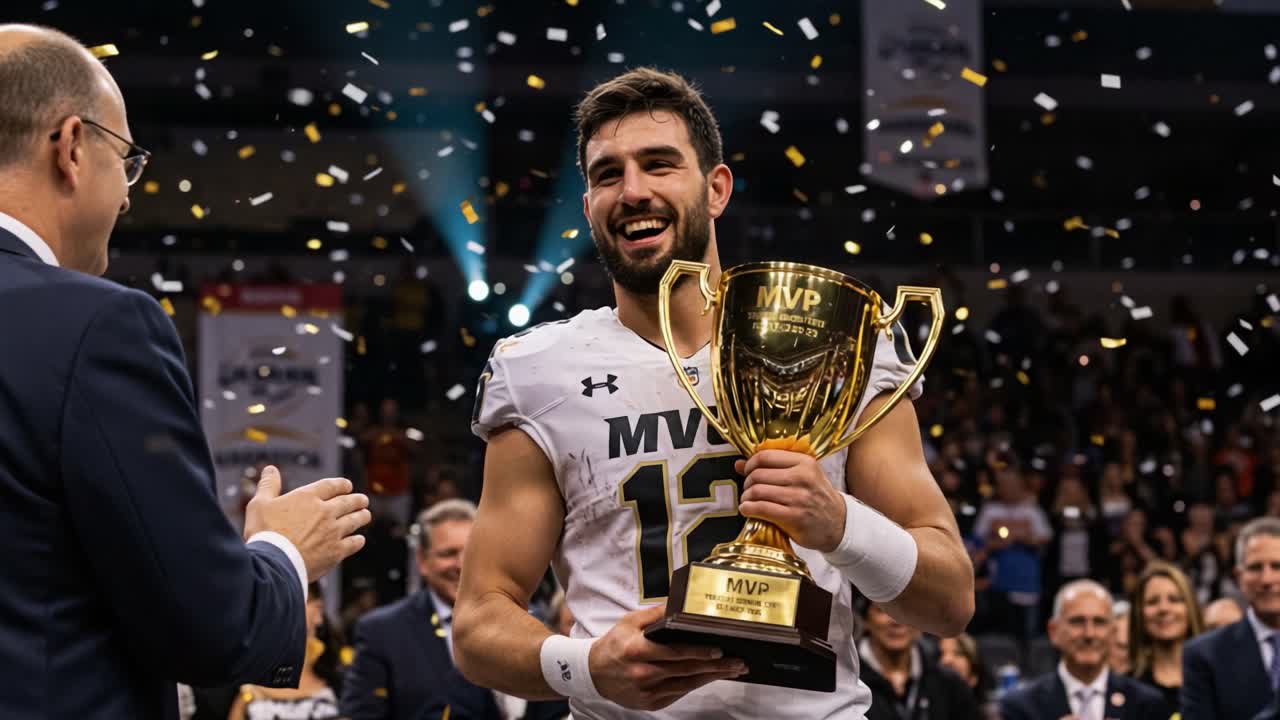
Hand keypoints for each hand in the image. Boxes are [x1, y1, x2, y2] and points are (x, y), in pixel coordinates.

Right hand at [243, 466, 370, 579]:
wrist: (273, 563)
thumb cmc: (263, 533)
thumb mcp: (260, 505)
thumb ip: (268, 486)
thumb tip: (270, 469)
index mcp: (308, 497)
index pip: (331, 485)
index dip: (342, 484)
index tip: (347, 486)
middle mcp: (325, 512)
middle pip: (348, 502)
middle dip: (357, 500)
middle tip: (363, 500)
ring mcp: (333, 532)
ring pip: (355, 520)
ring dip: (362, 516)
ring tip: (365, 514)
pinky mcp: (336, 552)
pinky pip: (353, 543)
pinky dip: (358, 540)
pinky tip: (359, 539)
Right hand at [588, 604, 746, 710]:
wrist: (593, 673)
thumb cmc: (614, 644)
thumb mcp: (629, 622)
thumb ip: (654, 613)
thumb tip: (678, 602)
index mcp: (637, 650)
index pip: (675, 652)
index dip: (699, 652)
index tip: (718, 650)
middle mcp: (643, 673)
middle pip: (686, 670)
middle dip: (715, 667)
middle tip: (737, 662)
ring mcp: (647, 691)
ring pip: (686, 685)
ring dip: (711, 678)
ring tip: (732, 671)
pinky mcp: (650, 703)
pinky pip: (678, 694)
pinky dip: (695, 685)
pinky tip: (710, 678)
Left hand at [735, 450, 845, 552]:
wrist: (839, 524)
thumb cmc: (817, 498)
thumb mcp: (802, 476)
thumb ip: (773, 468)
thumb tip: (739, 464)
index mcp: (805, 462)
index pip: (765, 456)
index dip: (750, 463)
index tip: (748, 471)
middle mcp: (802, 477)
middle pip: (758, 474)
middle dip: (747, 482)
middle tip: (748, 489)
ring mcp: (799, 498)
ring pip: (757, 491)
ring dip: (746, 497)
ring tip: (747, 500)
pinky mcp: (795, 517)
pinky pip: (762, 508)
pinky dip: (749, 508)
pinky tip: (747, 509)